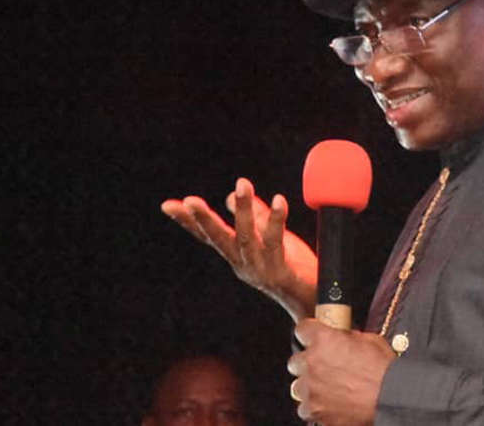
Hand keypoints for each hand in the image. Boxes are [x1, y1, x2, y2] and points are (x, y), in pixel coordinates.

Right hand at [162, 177, 316, 320]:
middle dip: (204, 220)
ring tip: (241, 183)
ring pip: (247, 238)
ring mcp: (261, 270)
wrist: (316, 300)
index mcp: (238, 255)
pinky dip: (276, 221)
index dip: (188, 222)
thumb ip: (253, 217)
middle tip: (190, 201)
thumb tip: (230, 197)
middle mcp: (244, 264)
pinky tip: (279, 200)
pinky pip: (276, 244)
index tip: (167, 205)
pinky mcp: (281, 273)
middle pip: (220, 240)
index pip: (209, 236)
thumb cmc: (293, 269)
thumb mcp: (269, 238)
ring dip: (244, 210)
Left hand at [287, 319, 395, 424]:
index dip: (309, 334)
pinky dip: (315, 407)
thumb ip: (348, 337)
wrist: (390, 397)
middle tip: (324, 368)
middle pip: (296, 361)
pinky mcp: (314, 410)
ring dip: (310, 387)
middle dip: (308, 364)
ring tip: (328, 389)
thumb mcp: (369, 340)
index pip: (302, 329)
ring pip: (298, 386)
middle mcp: (312, 362)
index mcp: (324, 339)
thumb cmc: (384, 370)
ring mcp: (311, 388)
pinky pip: (305, 408)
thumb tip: (344, 339)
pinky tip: (329, 404)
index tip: (313, 338)